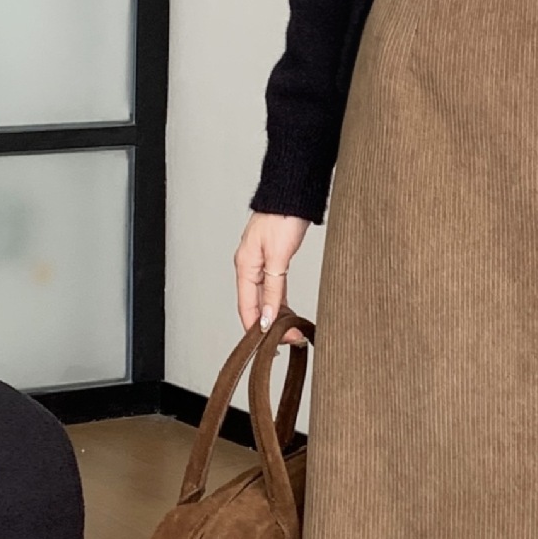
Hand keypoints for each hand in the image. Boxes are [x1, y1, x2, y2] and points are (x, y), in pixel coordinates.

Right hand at [235, 211, 310, 345]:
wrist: (292, 194)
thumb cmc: (283, 217)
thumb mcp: (278, 257)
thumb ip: (272, 288)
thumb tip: (266, 317)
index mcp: (244, 266)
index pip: (246, 307)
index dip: (257, 329)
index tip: (274, 344)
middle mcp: (249, 267)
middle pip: (255, 305)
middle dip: (269, 326)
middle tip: (290, 339)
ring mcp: (261, 263)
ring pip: (265, 298)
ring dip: (276, 315)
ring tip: (292, 331)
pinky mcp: (273, 259)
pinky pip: (273, 288)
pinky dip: (280, 302)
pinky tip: (289, 312)